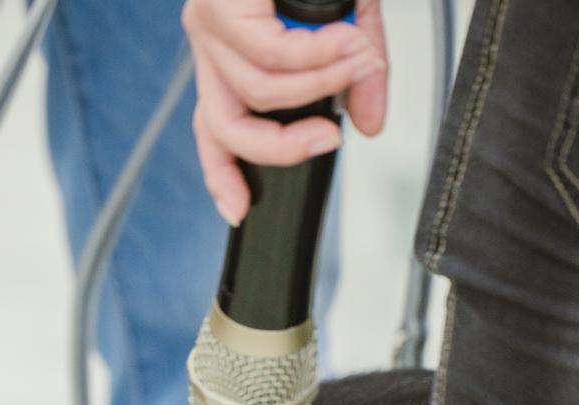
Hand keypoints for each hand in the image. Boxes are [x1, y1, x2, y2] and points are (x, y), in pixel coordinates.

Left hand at [182, 0, 388, 224]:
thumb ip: (354, 72)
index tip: (240, 209)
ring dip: (318, 84)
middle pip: (227, 124)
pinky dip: (314, 57)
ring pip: (258, 90)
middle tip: (330, 137)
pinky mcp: (220, 2)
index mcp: (228, 52)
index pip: (213, 127)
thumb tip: (369, 125)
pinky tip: (348, 42)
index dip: (221, 173)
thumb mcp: (348, 18)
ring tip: (361, 56)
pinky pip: (267, 54)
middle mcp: (209, 40)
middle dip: (282, 143)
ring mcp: (208, 19)